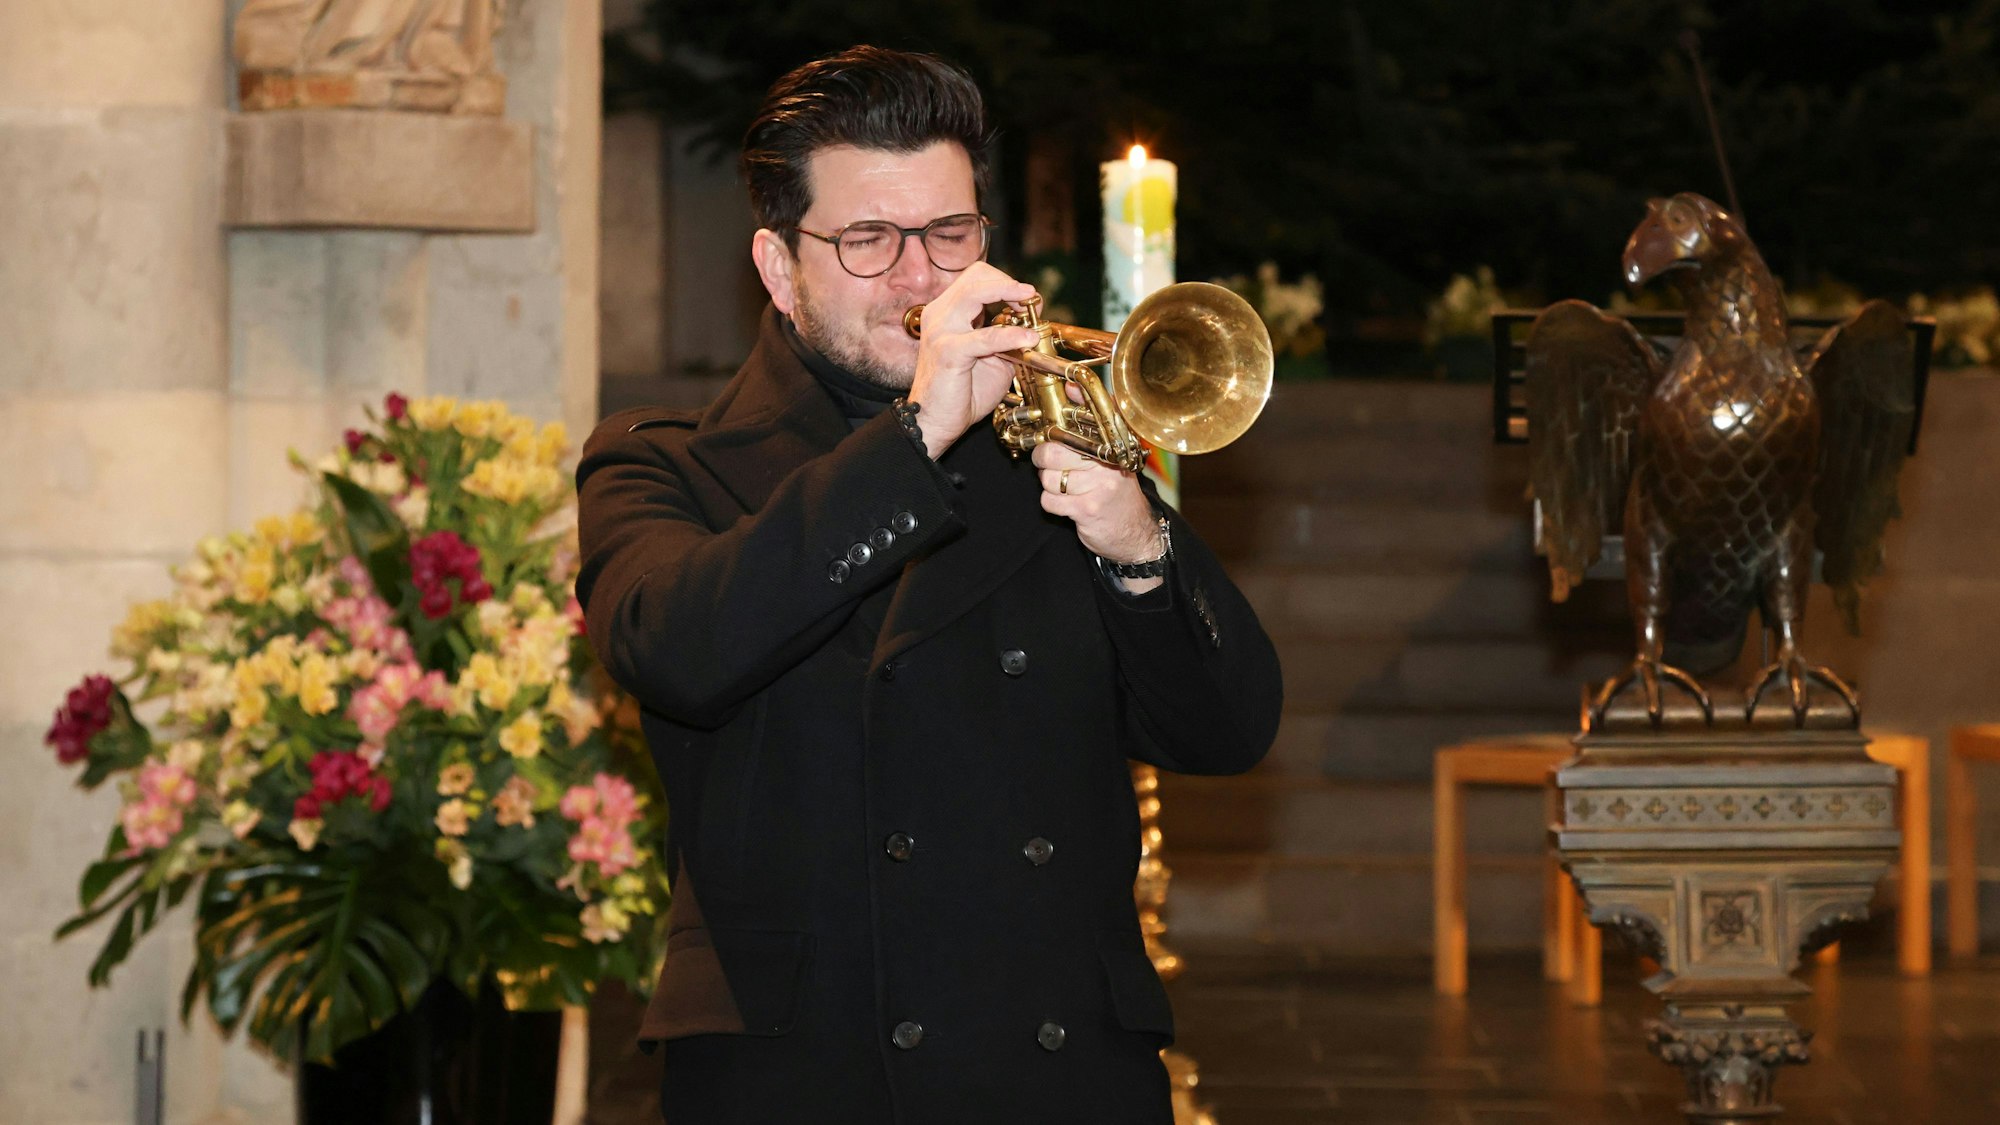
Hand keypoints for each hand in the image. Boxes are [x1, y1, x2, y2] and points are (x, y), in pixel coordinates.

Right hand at [905, 263, 1039, 458]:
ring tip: (1030, 305)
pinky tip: (1027, 340)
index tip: (1028, 299)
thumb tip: (1035, 325)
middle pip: (976, 275)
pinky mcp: (948, 352)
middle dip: (1009, 283)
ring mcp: (941, 330)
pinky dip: (1009, 336)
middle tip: (1031, 298)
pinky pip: (984, 336)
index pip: (978, 277)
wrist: (936, 422)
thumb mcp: (993, 358)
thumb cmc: (962, 392)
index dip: (1006, 282)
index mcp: (948, 311)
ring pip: (975, 292)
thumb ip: (1008, 338)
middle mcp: (940, 314)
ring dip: (1008, 294)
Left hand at [1031, 444, 1164, 591]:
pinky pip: (1050, 501)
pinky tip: (1065, 505)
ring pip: (1048, 479)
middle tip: (1044, 464)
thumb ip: (1089, 451)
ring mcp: (1096, 488)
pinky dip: (1051, 504)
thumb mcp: (1113, 468)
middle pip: (1053, 454)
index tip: (1046, 443)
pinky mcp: (1086, 509)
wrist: (1138, 534)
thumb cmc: (1120, 499)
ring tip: (1062, 489)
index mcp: (1109, 451)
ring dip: (1048, 486)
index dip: (1051, 439)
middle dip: (1041, 459)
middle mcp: (1104, 466)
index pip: (1070, 434)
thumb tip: (1051, 439)